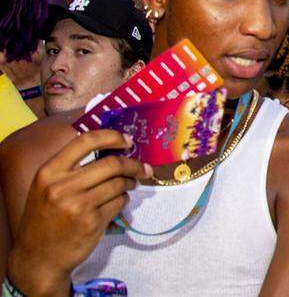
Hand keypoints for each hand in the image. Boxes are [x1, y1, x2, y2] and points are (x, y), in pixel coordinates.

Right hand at [7, 130, 150, 295]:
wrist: (38, 258)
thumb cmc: (45, 217)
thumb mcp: (46, 187)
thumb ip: (71, 167)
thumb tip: (112, 148)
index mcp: (49, 172)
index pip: (86, 141)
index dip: (112, 137)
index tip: (128, 140)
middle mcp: (62, 187)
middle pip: (111, 164)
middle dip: (133, 164)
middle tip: (142, 167)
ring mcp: (78, 206)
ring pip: (119, 184)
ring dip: (130, 183)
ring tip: (130, 184)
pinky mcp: (92, 223)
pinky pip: (119, 202)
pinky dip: (123, 200)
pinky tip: (117, 202)